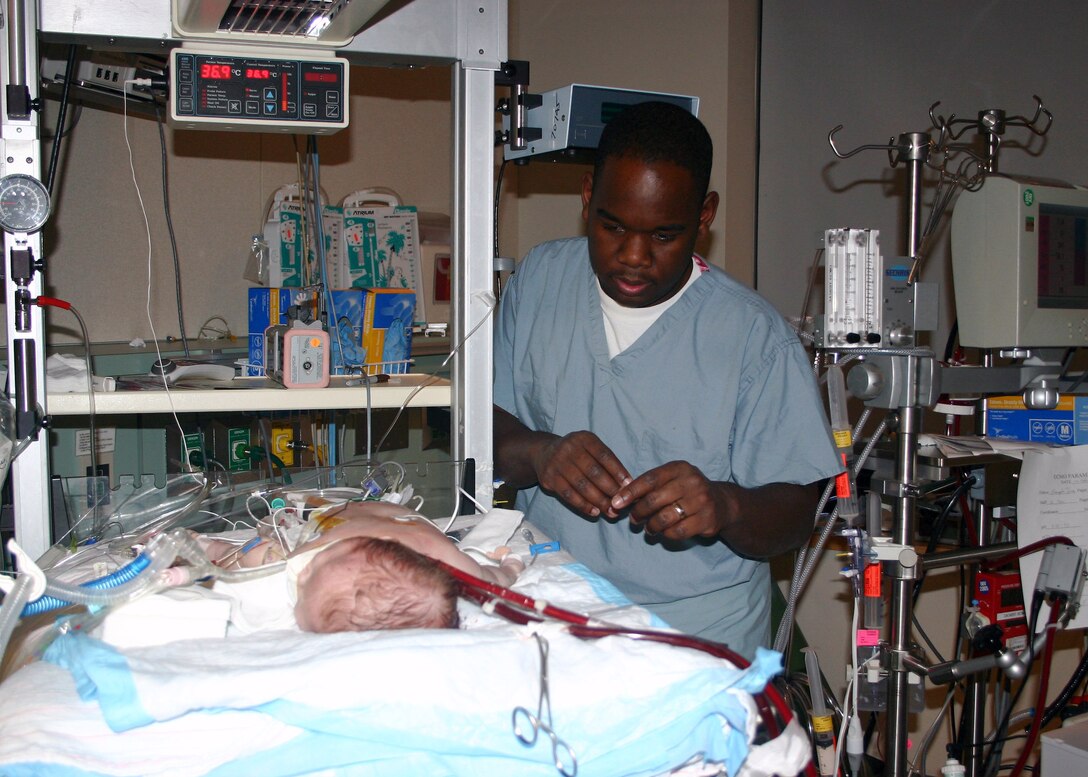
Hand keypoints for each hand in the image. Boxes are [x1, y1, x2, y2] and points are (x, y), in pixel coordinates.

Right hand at [533, 431, 631, 518]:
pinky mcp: (549, 478)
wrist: (544, 453)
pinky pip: (569, 495)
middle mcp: (569, 448)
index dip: (618, 472)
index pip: (605, 456)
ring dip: (599, 501)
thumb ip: (607, 463)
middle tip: (621, 503)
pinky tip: (595, 512)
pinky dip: (583, 505)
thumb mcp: (590, 449)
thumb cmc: (576, 454)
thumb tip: (626, 485)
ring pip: (582, 486)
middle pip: (594, 472)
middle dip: (610, 490)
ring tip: (610, 511)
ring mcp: (557, 462)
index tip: (629, 486)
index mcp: (584, 438)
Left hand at [610, 461, 730, 540]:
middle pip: (654, 500)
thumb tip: (620, 498)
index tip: (616, 503)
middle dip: (639, 512)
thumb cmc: (688, 491)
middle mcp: (692, 482)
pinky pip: (678, 531)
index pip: (650, 479)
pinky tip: (664, 533)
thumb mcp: (672, 479)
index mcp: (679, 468)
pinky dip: (666, 534)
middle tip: (633, 519)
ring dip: (651, 526)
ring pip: (664, 518)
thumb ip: (650, 485)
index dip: (630, 492)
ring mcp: (701, 501)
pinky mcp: (707, 520)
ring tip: (648, 529)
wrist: (722, 503)